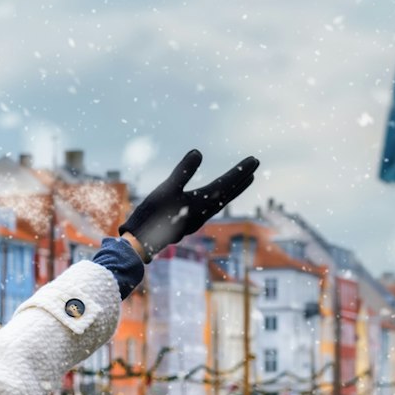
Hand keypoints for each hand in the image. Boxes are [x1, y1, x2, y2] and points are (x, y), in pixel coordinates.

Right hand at [119, 150, 259, 259]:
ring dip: (233, 190)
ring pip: (221, 202)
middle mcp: (204, 213)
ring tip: (244, 181)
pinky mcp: (188, 224)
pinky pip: (211, 209)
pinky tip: (216, 199)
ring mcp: (197, 221)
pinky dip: (220, 199)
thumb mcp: (166, 189)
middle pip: (228, 194)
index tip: (254, 160)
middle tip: (254, 167)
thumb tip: (198, 152)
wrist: (140, 243)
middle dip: (242, 179)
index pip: (226, 184)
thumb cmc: (152, 215)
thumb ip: (183, 171)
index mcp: (202, 203)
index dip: (240, 171)